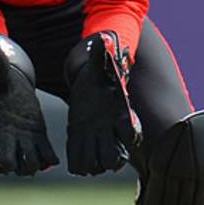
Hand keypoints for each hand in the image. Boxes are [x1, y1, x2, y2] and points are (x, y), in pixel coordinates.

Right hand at [0, 33, 58, 176]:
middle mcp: (4, 138)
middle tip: (16, 156)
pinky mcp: (38, 139)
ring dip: (28, 165)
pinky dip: (47, 159)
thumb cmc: (3, 84)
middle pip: (2, 163)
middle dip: (7, 164)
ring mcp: (21, 142)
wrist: (15, 88)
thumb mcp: (1, 74)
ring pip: (22, 166)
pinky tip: (50, 154)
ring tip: (35, 156)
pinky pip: (43, 157)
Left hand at [64, 31, 141, 175]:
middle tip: (91, 147)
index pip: (131, 133)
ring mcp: (98, 142)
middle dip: (104, 157)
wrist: (89, 89)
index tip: (119, 130)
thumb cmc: (97, 78)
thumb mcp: (98, 67)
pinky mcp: (83, 146)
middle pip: (113, 158)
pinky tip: (72, 153)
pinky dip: (76, 164)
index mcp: (120, 116)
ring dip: (89, 164)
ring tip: (81, 152)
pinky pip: (80, 165)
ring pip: (98, 166)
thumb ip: (101, 55)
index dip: (128, 136)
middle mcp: (112, 133)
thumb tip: (103, 38)